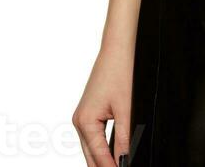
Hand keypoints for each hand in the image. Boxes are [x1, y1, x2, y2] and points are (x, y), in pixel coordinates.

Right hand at [72, 44, 132, 166]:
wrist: (117, 48)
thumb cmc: (120, 72)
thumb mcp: (125, 109)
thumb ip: (123, 138)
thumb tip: (124, 160)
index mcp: (85, 121)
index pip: (99, 157)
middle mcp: (79, 121)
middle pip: (91, 156)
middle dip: (104, 166)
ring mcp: (82, 116)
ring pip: (91, 148)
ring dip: (102, 159)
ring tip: (117, 164)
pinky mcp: (88, 112)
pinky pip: (93, 137)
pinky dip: (101, 147)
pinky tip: (112, 154)